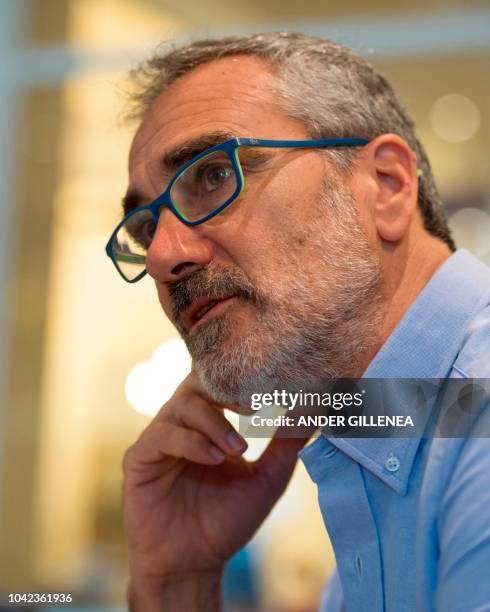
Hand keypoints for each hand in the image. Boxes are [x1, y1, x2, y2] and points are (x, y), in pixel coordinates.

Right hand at [122, 370, 308, 609]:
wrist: (193, 564)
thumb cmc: (226, 520)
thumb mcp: (266, 478)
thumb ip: (285, 444)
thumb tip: (313, 411)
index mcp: (207, 422)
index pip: (219, 382)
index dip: (243, 379)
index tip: (272, 388)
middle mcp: (181, 423)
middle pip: (197, 382)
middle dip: (226, 391)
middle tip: (253, 408)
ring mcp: (158, 438)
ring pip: (182, 405)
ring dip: (214, 423)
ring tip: (237, 449)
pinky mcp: (139, 458)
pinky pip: (162, 435)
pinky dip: (192, 442)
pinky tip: (214, 459)